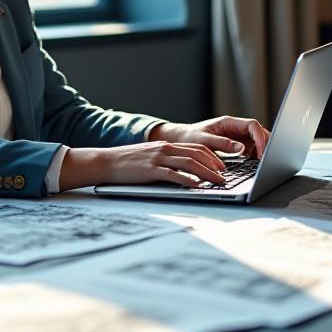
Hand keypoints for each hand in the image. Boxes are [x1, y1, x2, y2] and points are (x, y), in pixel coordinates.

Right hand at [59, 142, 227, 189]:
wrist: (106, 162)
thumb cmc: (127, 162)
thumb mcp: (150, 156)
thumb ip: (166, 160)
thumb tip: (184, 172)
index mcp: (166, 145)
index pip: (195, 147)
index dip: (212, 156)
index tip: (223, 166)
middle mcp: (165, 149)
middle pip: (197, 155)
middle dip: (215, 166)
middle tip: (226, 176)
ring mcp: (158, 159)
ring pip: (189, 164)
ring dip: (207, 174)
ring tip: (218, 183)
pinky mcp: (150, 171)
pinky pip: (173, 175)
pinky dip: (187, 180)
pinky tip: (196, 186)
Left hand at [148, 116, 270, 158]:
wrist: (181, 139)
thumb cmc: (190, 138)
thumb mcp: (204, 141)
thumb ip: (222, 144)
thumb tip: (242, 149)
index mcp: (228, 122)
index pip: (252, 125)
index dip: (260, 138)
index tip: (262, 152)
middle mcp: (235, 127)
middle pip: (258, 131)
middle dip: (266, 144)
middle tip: (268, 159)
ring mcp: (237, 135)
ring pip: (257, 139)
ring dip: (262, 149)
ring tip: (263, 163)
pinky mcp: (236, 144)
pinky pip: (252, 147)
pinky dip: (256, 155)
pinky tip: (256, 164)